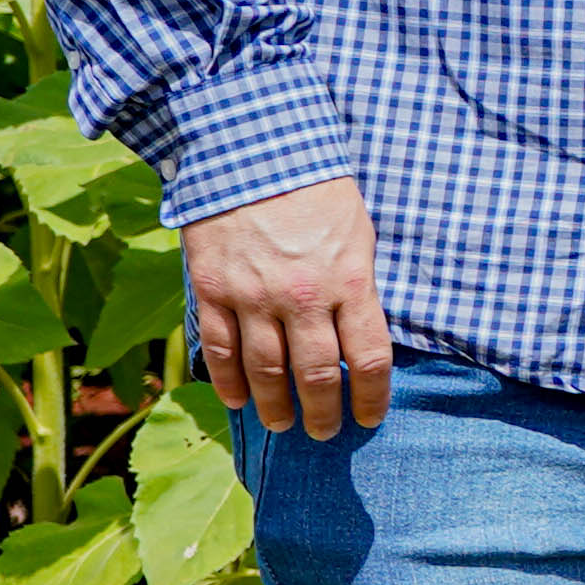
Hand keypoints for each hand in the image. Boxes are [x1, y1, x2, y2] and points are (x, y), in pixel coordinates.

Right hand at [188, 174, 389, 435]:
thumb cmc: (318, 192)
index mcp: (348, 282)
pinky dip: (228, 381)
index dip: (371, 397)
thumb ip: (358, 288)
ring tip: (283, 426)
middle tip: (326, 432)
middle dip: (323, 412)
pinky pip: (219, 348)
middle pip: (316, 375)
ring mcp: (253, 296)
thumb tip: (360, 337)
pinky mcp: (212, 289)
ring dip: (276, 407)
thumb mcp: (359, 236)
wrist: (251, 152)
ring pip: (265, 371)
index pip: (368, 359)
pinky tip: (238, 401)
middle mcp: (302, 297)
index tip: (370, 417)